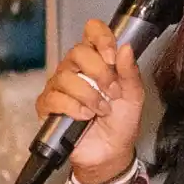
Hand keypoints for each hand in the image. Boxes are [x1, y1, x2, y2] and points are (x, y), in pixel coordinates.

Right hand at [35, 19, 145, 181]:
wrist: (111, 152)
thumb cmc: (121, 122)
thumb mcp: (134, 96)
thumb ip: (131, 72)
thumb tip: (126, 47)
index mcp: (97, 60)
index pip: (91, 31)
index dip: (101, 38)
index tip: (112, 57)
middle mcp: (76, 69)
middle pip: (77, 52)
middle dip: (99, 73)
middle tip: (113, 92)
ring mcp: (60, 86)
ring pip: (66, 77)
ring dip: (89, 95)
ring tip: (102, 110)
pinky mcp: (49, 106)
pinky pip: (54, 98)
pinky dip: (73, 107)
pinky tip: (85, 116)